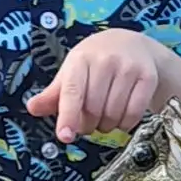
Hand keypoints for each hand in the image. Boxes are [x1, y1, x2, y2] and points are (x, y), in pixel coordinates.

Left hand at [27, 29, 167, 142]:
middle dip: (88, 124)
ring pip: (114, 114)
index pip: (72, 92)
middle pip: (94, 109)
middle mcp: (105, 60)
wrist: (133, 44)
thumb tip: (32, 108)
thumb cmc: (96, 61)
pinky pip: (134, 112)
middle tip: (88, 122)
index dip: (68, 116)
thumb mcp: (72, 72)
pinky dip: (125, 124)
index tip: (65, 136)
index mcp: (81, 59)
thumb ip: (53, 94)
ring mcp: (128, 68)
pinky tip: (121, 118)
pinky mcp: (147, 77)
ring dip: (107, 126)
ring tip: (105, 119)